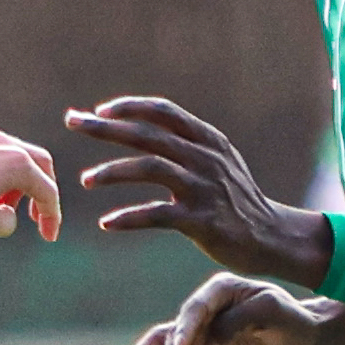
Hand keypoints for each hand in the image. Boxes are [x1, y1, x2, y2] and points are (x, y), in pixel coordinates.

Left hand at [0, 126, 61, 240]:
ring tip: (2, 207)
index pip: (47, 192)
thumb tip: (8, 215)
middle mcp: (7, 144)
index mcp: (17, 164)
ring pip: (17, 157)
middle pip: (40, 166)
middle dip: (43, 193)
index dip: (52, 218)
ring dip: (18, 184)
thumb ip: (6, 223)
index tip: (48, 237)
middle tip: (37, 218)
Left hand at [68, 98, 332, 286]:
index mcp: (208, 140)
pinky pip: (156, 215)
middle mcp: (206, 158)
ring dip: (112, 172)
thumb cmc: (236, 200)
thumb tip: (146, 125)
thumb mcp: (219, 161)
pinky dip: (128, 218)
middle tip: (73, 122)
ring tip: (86, 180)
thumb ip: (188, 143)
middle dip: (105, 127)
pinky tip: (107, 223)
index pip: (163, 111)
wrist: (271, 238)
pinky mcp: (202, 221)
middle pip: (147, 135)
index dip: (129, 107)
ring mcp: (204, 188)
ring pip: (149, 168)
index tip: (99, 110)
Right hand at [117, 273, 344, 344]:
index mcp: (221, 290)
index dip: (186, 328)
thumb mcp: (274, 311)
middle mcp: (205, 310)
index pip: (196, 309)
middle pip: (171, 329)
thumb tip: (213, 335)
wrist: (306, 340)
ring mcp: (202, 335)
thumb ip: (242, 317)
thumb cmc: (293, 319)